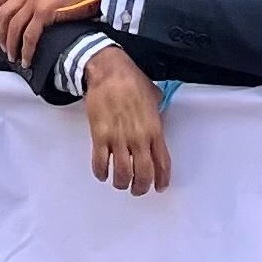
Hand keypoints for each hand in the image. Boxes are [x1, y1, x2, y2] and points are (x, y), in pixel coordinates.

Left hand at [0, 0, 108, 65]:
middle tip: (4, 47)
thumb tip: (45, 6)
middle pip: (4, 14)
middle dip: (0, 32)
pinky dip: (25, 50)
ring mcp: (35, 1)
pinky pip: (28, 37)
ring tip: (13, 58)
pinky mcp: (44, 13)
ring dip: (11, 45)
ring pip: (13, 27)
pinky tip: (26, 60)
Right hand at [80, 56, 169, 195]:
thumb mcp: (154, 96)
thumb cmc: (131, 80)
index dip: (161, 179)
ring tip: (120, 183)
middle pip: (143, 174)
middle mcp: (138, 138)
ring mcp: (118, 138)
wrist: (109, 71)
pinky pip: (100, 162)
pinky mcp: (100, 136)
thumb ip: (157, 113)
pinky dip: (101, 173)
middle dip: (141, 187)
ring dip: (121, 183)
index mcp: (154, 129)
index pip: (162, 163)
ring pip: (122, 173)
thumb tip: (157, 116)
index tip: (159, 187)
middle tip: (137, 190)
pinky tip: (102, 173)